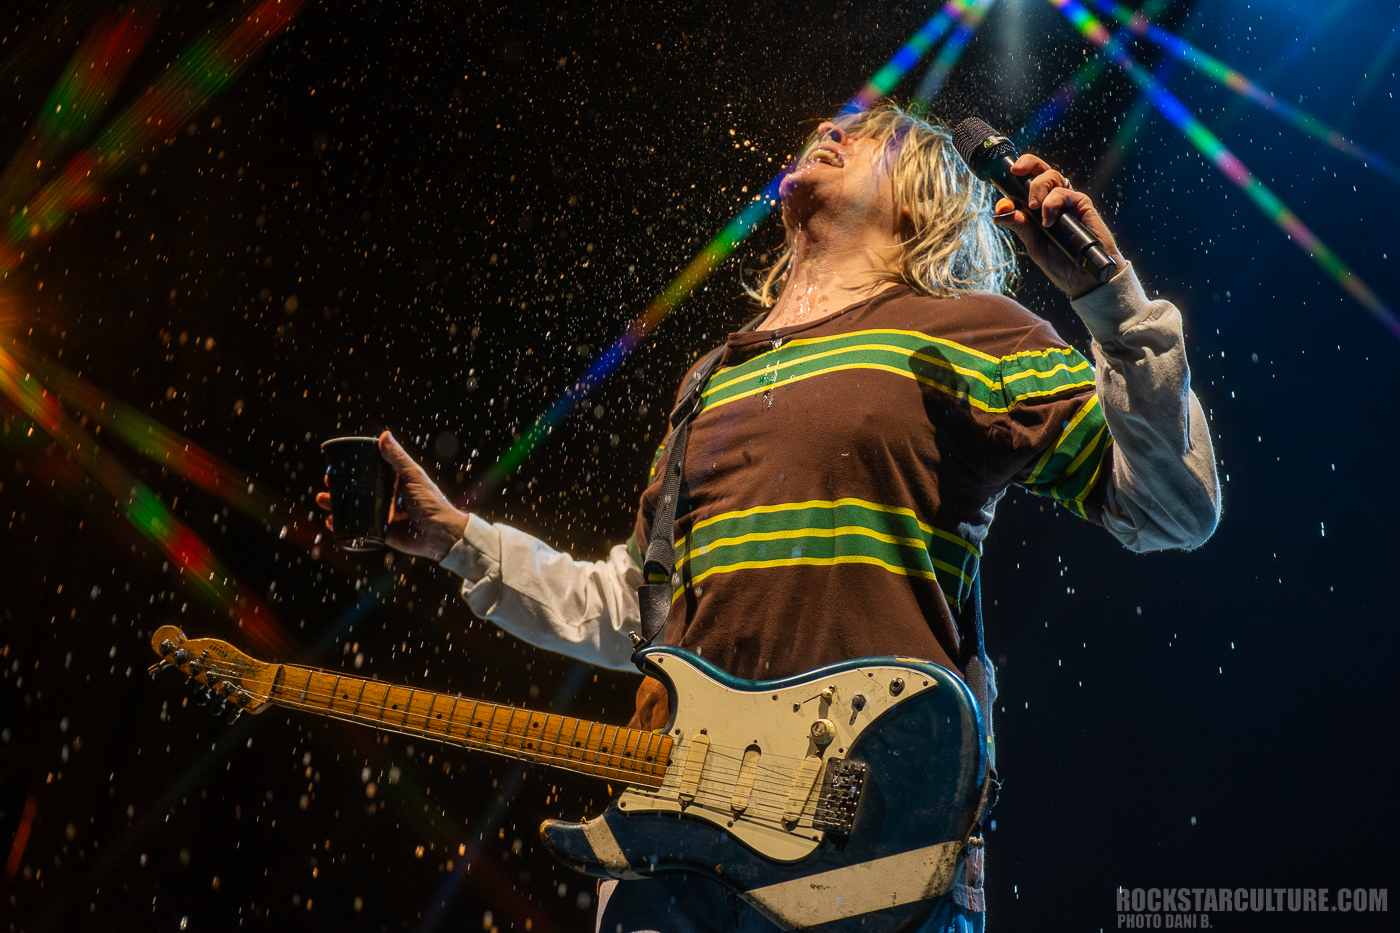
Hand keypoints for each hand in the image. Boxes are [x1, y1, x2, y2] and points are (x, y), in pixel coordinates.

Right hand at [316, 430, 468, 560]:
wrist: (441, 534)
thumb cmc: (432, 502)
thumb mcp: (414, 476)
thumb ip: (398, 458)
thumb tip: (384, 435)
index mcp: (395, 482)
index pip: (370, 472)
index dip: (353, 469)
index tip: (336, 466)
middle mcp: (388, 497)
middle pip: (359, 490)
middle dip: (339, 488)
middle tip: (325, 484)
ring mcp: (384, 515)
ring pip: (356, 509)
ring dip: (337, 505)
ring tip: (323, 501)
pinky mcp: (383, 532)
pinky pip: (360, 529)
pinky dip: (344, 526)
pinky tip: (332, 522)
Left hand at [991, 153, 1124, 298]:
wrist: (1083, 278)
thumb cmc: (1060, 261)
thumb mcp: (1033, 244)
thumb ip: (1020, 225)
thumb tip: (1000, 212)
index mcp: (1039, 207)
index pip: (1026, 184)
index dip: (1014, 180)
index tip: (1003, 191)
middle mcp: (1054, 200)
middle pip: (1041, 170)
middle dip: (1027, 164)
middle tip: (1016, 173)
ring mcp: (1068, 201)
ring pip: (1052, 176)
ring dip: (1038, 187)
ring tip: (1033, 208)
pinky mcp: (1082, 205)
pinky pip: (1065, 193)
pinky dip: (1052, 203)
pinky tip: (1048, 221)